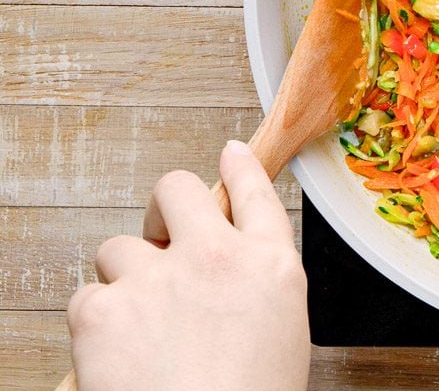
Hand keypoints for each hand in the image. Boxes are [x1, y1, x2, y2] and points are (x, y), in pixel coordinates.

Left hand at [67, 141, 309, 390]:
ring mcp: (158, 278)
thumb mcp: (283, 332)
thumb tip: (233, 273)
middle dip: (164, 206)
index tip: (229, 155)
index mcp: (273, 266)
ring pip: (119, 247)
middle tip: (160, 237)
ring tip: (138, 325)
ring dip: (124, 278)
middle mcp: (218, 258)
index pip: (256, 192)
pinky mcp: (104, 309)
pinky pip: (85, 296)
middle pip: (179, 189)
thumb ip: (260, 287)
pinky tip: (114, 353)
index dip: (239, 167)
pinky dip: (94, 322)